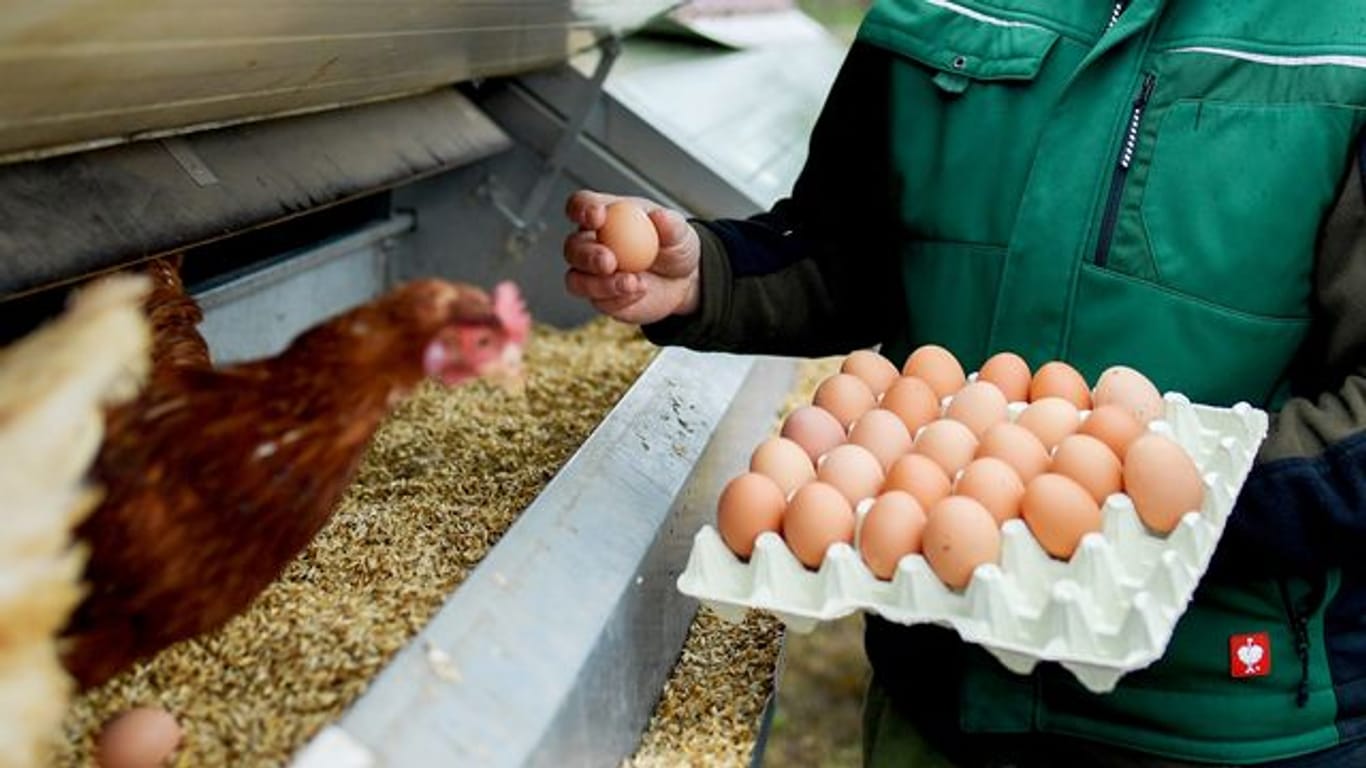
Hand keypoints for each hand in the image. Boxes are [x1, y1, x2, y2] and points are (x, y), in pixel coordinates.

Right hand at [563, 190, 701, 325]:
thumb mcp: (680, 232)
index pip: (580, 206)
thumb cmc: (674, 247)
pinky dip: (619, 298)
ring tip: (632, 282)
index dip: (582, 209)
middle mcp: (590, 244)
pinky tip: (639, 291)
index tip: (598, 216)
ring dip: (600, 284)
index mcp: (604, 217)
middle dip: (587, 255)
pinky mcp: (600, 299)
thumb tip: (659, 217)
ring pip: (577, 280)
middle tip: (609, 262)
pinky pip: (599, 301)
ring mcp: (591, 274)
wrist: (683, 282)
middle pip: (573, 247)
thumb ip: (670, 224)